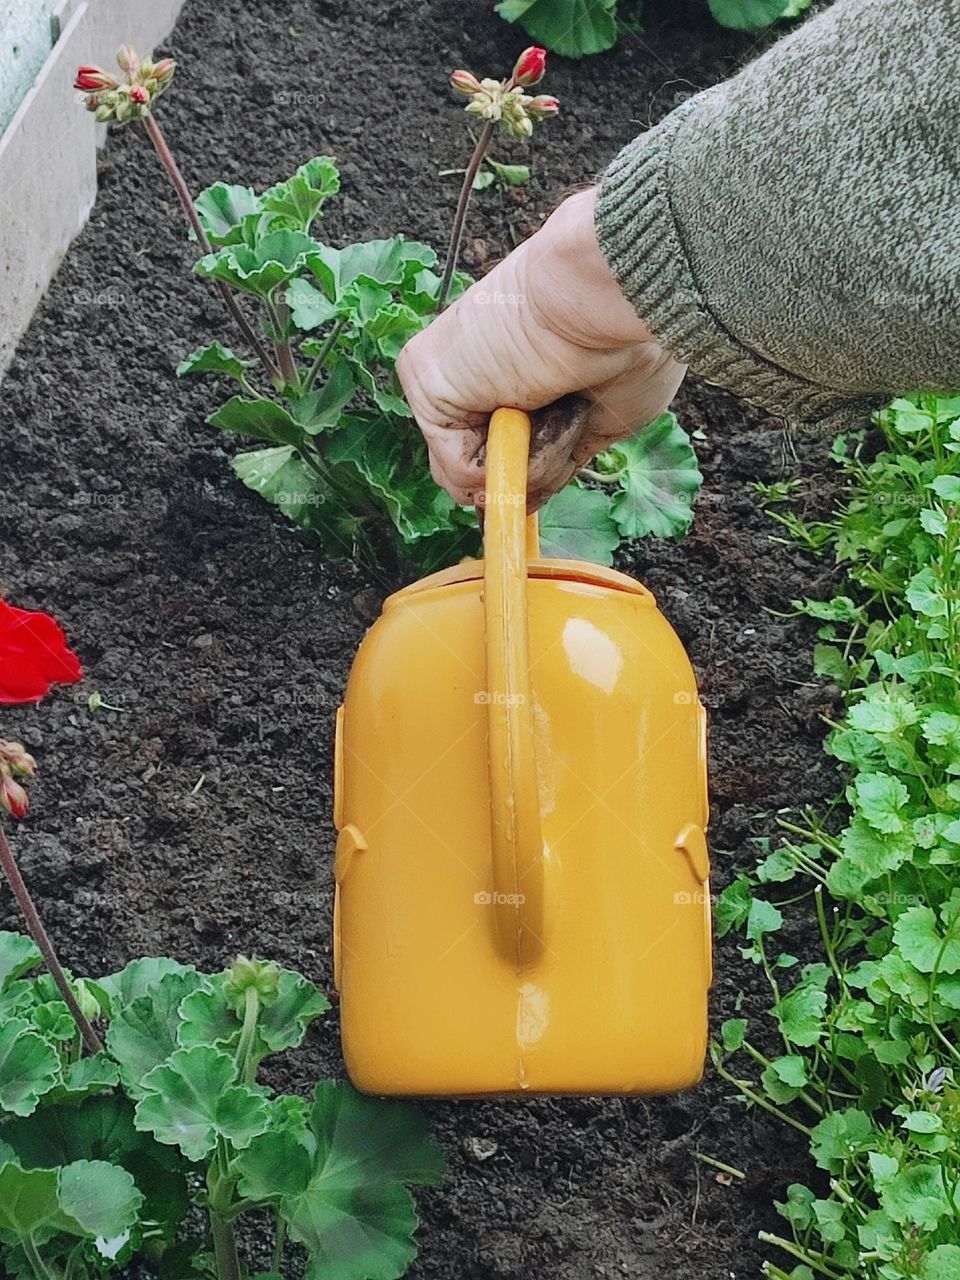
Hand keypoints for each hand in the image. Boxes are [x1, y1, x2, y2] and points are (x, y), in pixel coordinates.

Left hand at [397, 187, 685, 508]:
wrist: (611, 293)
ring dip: (529, 462)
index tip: (572, 448)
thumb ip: (554, 459)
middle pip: (476, 477)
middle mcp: (467, 375)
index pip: (497, 456)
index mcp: (506, 375)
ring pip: (470, 478)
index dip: (533, 474)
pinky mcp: (422, 377)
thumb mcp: (596, 420)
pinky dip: (508, 458)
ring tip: (559, 402)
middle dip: (531, 471)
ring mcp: (440, 377)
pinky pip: (459, 469)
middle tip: (570, 416)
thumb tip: (521, 505)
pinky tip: (531, 404)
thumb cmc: (624, 338)